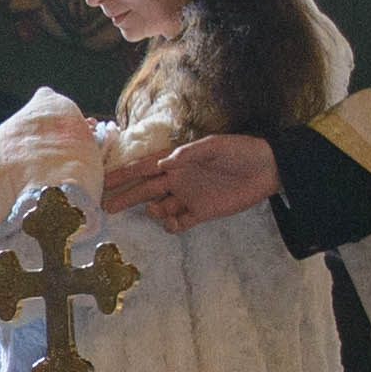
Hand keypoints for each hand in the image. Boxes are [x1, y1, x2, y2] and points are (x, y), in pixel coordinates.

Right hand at [111, 135, 278, 231]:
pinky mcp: (201, 212)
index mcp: (177, 160)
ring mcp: (188, 197)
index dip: (122, 174)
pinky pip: (179, 223)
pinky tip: (173, 221)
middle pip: (144, 189)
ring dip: (152, 210)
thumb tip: (162, 163)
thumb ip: (188, 154)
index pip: (143, 167)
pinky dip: (172, 225)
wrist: (268, 170)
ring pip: (159, 207)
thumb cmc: (240, 151)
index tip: (102, 180)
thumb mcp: (215, 146)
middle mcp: (177, 179)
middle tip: (105, 205)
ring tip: (155, 209)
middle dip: (124, 196)